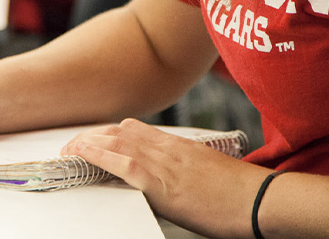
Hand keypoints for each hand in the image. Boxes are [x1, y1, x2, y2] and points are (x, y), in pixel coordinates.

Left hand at [62, 119, 269, 236]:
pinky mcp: (164, 184)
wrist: (260, 200)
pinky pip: (125, 165)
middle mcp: (169, 149)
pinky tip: (83, 158)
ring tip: (68, 150)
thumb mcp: (208, 173)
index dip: (109, 132)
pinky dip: (100, 158)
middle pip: (121, 131)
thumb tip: (169, 178)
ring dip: (88, 145)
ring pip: (118, 143)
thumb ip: (184, 169)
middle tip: (73, 145)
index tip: (93, 137)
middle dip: (93, 136)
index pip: (136, 129)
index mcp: (179, 146)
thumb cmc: (241, 193)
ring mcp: (166, 163)